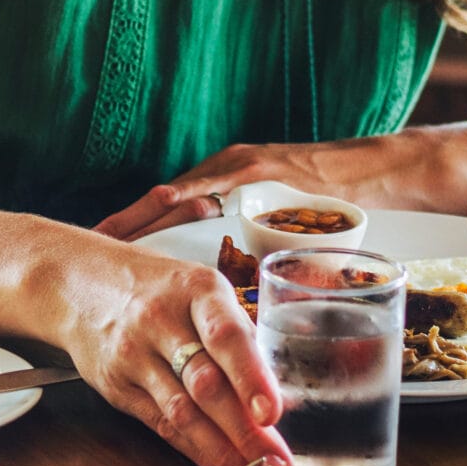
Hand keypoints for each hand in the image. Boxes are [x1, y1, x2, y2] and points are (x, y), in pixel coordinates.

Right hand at [58, 243, 289, 465]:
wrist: (82, 284)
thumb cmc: (158, 289)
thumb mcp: (200, 290)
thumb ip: (236, 333)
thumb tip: (278, 391)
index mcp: (196, 289)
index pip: (226, 336)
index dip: (250, 377)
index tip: (272, 414)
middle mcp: (162, 320)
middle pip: (205, 383)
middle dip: (244, 429)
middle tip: (276, 463)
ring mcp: (134, 355)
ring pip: (181, 411)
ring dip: (221, 448)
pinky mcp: (117, 386)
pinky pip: (160, 423)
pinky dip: (193, 448)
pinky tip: (218, 464)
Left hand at [93, 135, 412, 242]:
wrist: (377, 172)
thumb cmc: (335, 206)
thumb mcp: (285, 231)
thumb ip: (256, 250)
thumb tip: (231, 297)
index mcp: (228, 188)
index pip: (171, 210)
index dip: (135, 230)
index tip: (101, 251)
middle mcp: (226, 173)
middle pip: (163, 201)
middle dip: (127, 225)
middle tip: (89, 248)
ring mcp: (241, 168)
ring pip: (180, 192)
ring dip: (146, 215)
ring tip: (112, 238)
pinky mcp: (262, 168)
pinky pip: (220, 183)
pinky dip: (190, 196)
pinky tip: (167, 207)